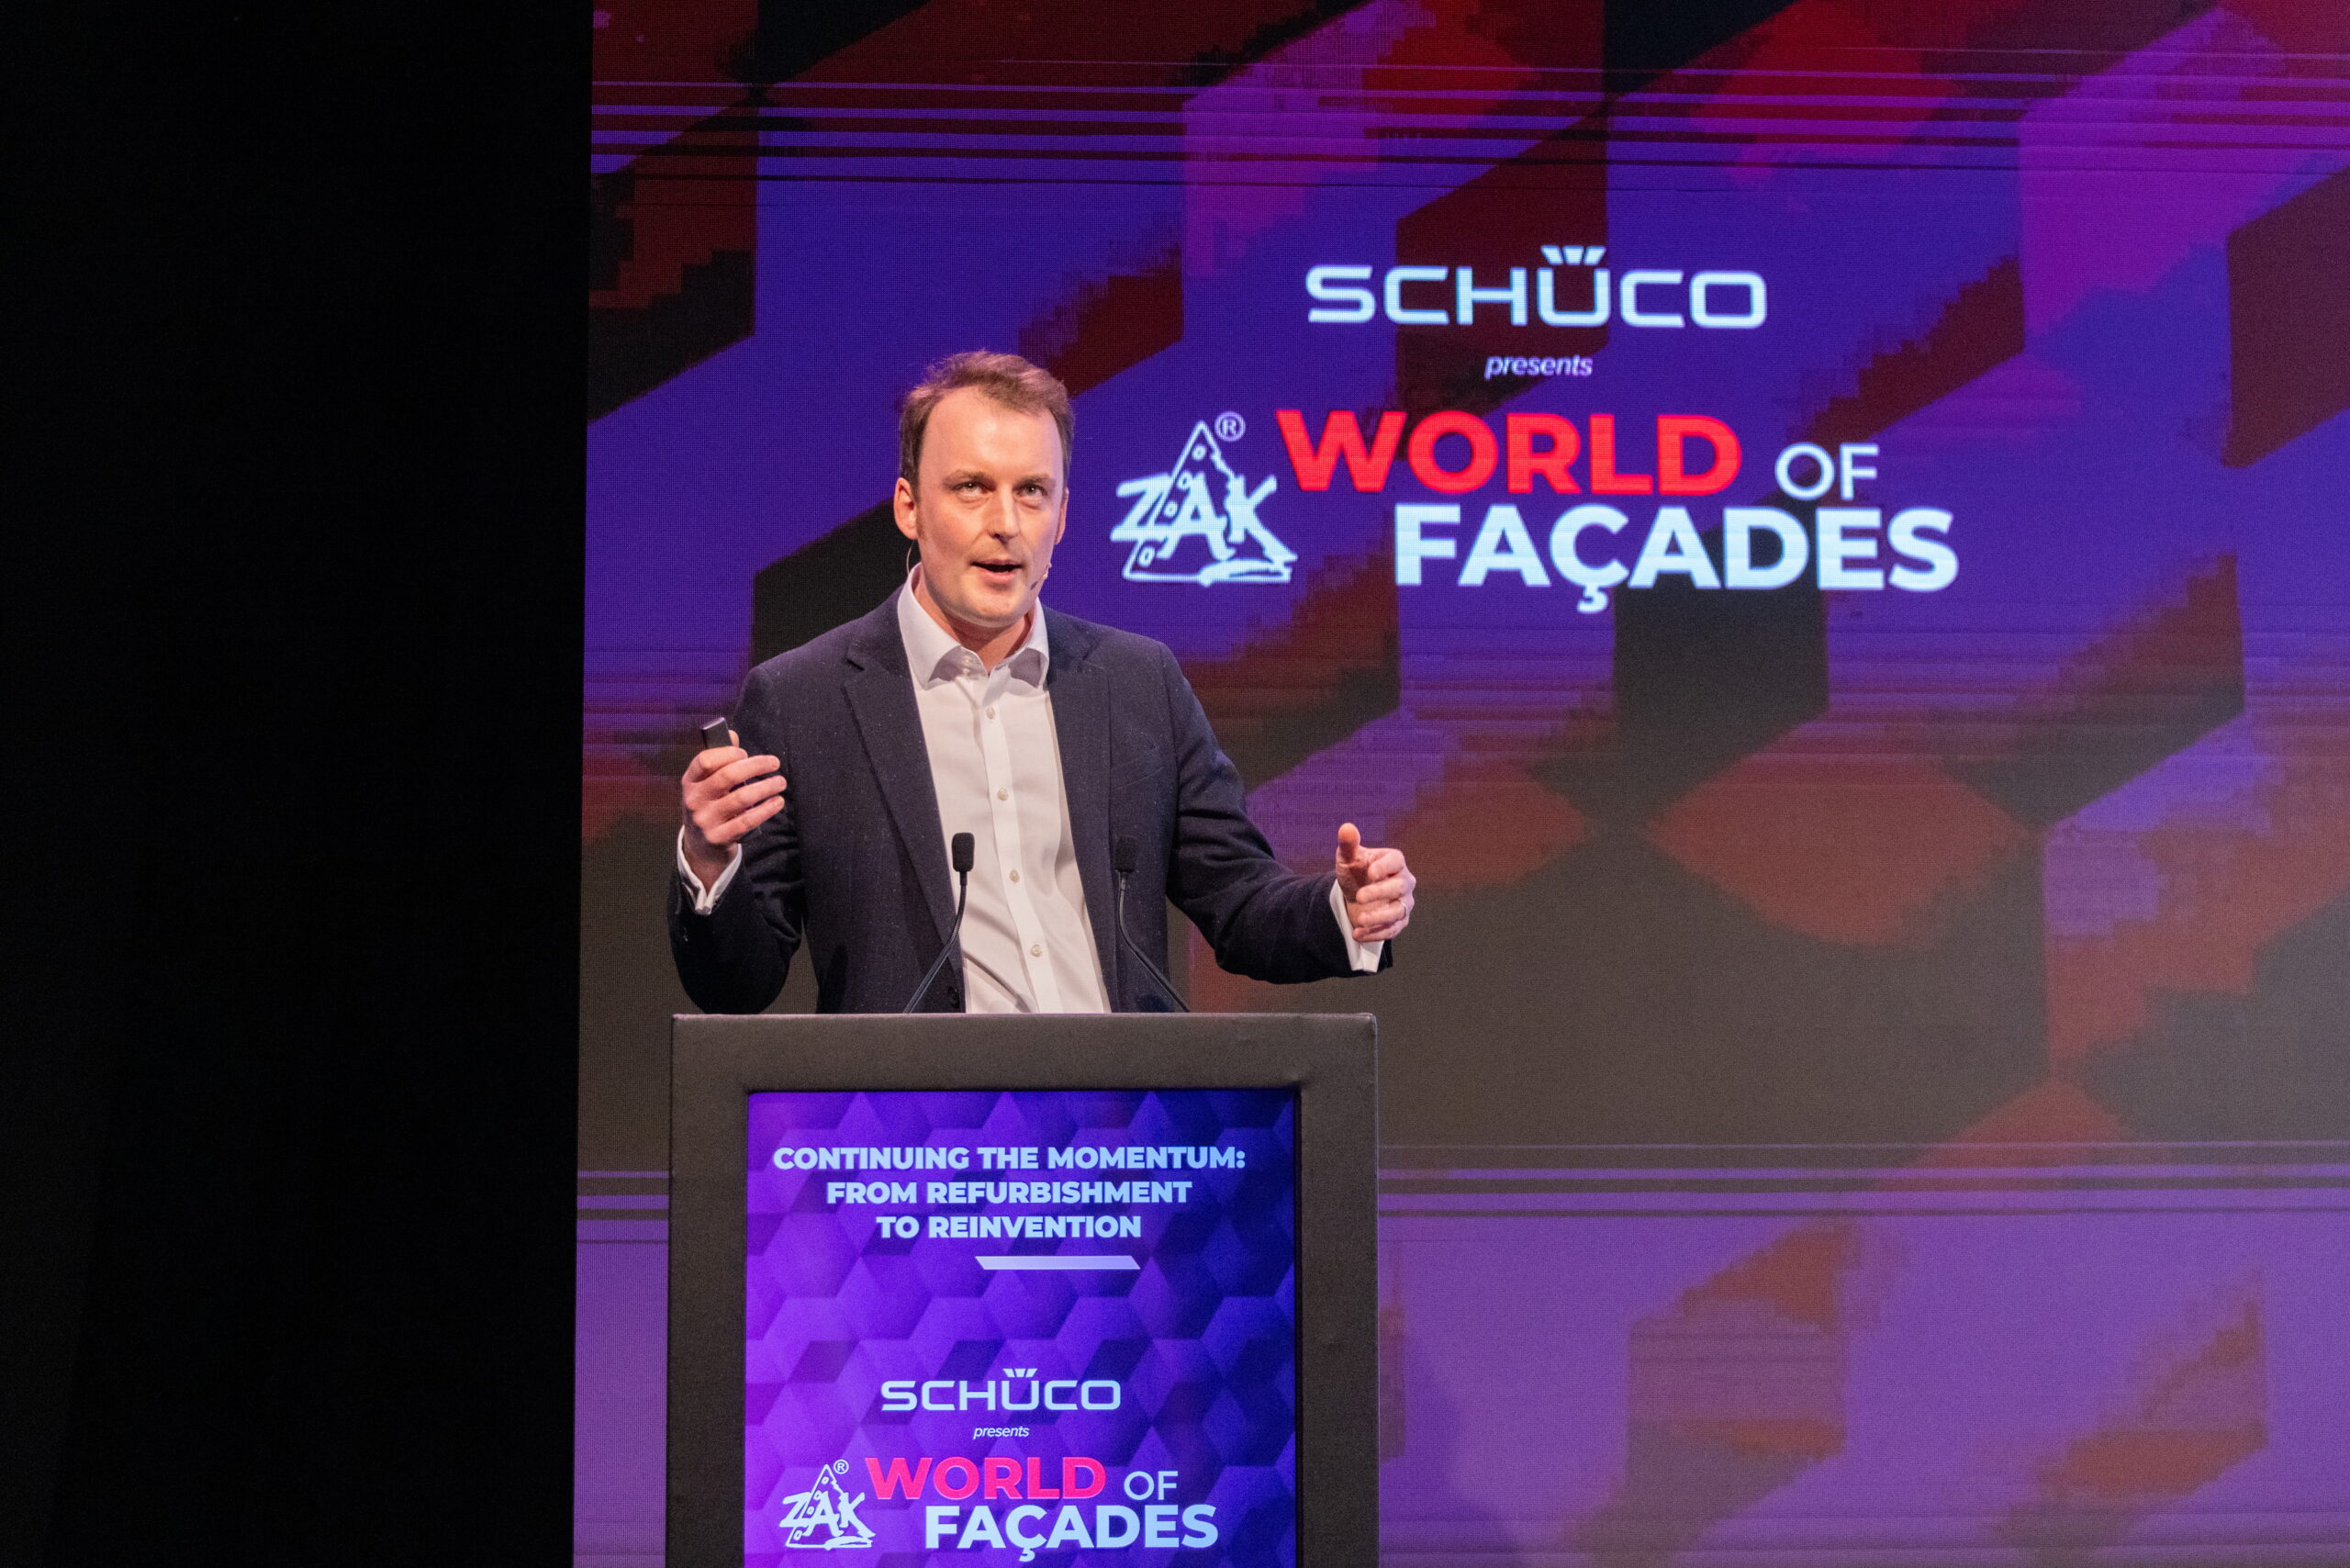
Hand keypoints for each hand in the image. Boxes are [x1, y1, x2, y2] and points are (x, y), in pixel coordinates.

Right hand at [680, 728, 784, 887]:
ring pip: (741, 798)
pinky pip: (747, 821)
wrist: (701, 845)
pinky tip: (777, 802)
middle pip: (727, 776)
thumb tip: (733, 735)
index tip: (746, 753)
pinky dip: (766, 809)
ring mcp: (705, 820)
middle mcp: (694, 800)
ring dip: (766, 787)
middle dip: (755, 765)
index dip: (728, 753)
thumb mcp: (706, 784)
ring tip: (780, 782)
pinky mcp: (719, 837)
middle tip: (774, 763)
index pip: (705, 760)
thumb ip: (719, 760)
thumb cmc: (710, 805)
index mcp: (689, 781)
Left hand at [1334, 821, 1413, 944]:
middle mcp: (1404, 882)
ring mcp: (1403, 903)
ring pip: (1398, 911)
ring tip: (1359, 920)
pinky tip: (1357, 934)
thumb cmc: (1355, 872)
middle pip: (1399, 887)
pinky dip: (1375, 933)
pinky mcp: (1399, 921)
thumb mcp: (1349, 859)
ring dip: (1379, 917)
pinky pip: (1392, 929)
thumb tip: (1346, 828)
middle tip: (1359, 897)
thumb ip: (1349, 845)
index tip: (1370, 872)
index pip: (1396, 861)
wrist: (1355, 895)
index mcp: (1394, 862)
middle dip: (1379, 892)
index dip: (1385, 866)